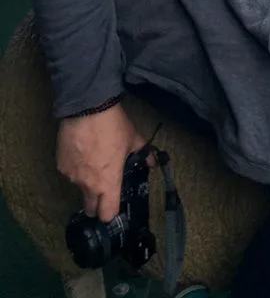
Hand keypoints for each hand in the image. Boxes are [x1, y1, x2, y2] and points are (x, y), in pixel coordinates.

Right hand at [57, 104, 151, 222]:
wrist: (88, 109)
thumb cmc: (113, 126)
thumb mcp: (133, 139)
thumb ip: (144, 153)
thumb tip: (153, 161)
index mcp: (109, 182)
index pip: (107, 214)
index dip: (111, 213)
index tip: (114, 205)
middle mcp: (88, 185)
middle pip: (90, 208)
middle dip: (96, 203)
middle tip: (103, 188)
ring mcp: (72, 177)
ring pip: (79, 187)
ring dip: (86, 180)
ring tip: (93, 159)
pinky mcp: (61, 166)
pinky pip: (70, 173)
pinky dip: (76, 166)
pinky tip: (82, 151)